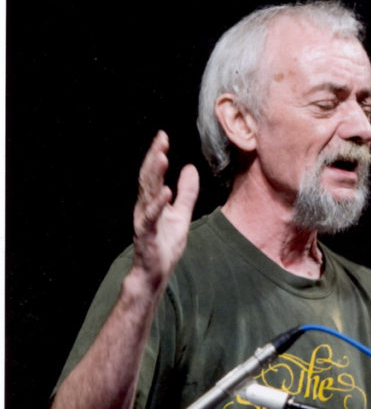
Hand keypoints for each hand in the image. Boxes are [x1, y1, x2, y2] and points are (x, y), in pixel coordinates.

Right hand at [131, 130, 198, 287]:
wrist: (155, 272)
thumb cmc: (164, 244)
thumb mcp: (181, 214)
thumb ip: (187, 193)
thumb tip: (190, 168)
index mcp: (152, 200)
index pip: (153, 173)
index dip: (157, 154)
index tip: (163, 136)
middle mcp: (144, 206)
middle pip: (148, 177)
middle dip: (154, 157)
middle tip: (161, 138)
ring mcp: (143, 220)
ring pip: (147, 193)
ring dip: (154, 175)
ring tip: (161, 156)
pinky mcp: (146, 234)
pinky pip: (150, 217)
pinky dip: (158, 204)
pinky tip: (166, 192)